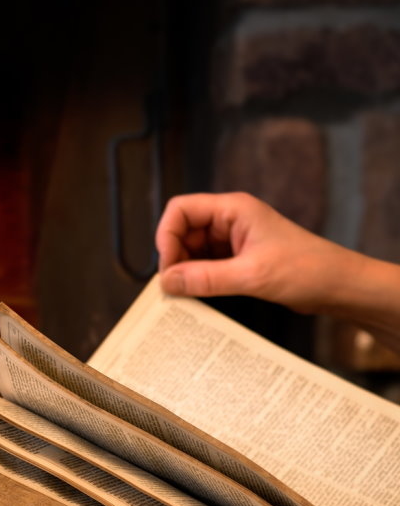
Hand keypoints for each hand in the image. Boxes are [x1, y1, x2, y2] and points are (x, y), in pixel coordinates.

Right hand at [155, 192, 356, 313]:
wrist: (338, 286)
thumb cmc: (306, 270)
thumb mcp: (251, 275)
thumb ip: (205, 278)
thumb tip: (166, 282)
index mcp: (233, 209)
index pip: (181, 210)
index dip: (166, 236)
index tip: (167, 267)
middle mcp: (229, 220)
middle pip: (182, 231)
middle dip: (173, 258)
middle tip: (174, 287)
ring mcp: (232, 240)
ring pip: (191, 251)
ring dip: (184, 271)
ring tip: (186, 294)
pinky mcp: (236, 259)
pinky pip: (205, 266)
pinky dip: (197, 280)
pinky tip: (199, 296)